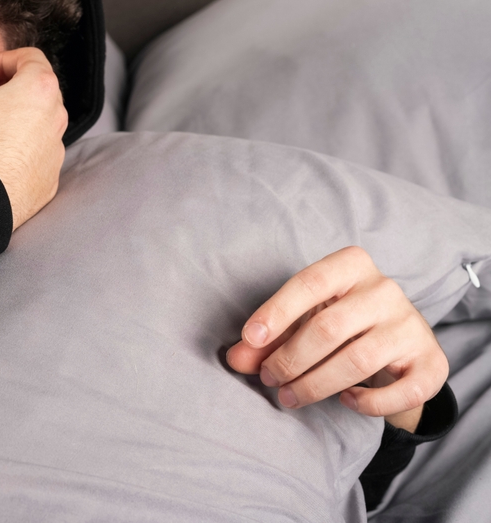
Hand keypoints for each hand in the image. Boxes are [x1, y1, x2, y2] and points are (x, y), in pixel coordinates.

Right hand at [0, 48, 66, 231]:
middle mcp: (56, 120)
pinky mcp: (49, 181)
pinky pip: (36, 157)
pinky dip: (19, 151)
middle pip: (37, 91)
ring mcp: (55, 153)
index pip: (30, 58)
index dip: (0, 61)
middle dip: (7, 88)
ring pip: (38, 125)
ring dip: (14, 119)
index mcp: (39, 90)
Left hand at [226, 246, 447, 426]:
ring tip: (290, 396)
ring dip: (315, 384)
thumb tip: (236, 358)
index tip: (250, 339)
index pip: (309, 283)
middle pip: (328, 327)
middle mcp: (385, 289)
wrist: (398, 343)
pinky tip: (346, 401)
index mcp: (351, 265)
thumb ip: (267, 338)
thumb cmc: (339, 325)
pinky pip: (400, 390)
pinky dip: (368, 402)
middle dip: (290, 359)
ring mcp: (411, 325)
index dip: (276, 311)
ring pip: (357, 360)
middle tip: (268, 378)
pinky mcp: (432, 362)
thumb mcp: (302, 321)